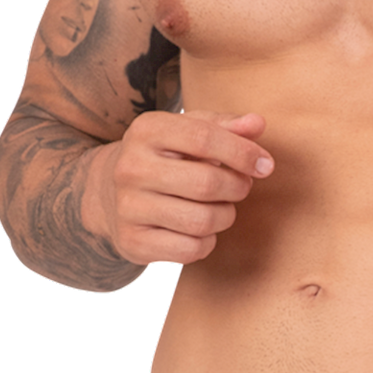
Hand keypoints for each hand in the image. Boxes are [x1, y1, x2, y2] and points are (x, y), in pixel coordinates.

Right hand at [85, 110, 272, 267]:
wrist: (107, 192)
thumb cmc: (164, 156)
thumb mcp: (188, 131)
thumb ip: (225, 126)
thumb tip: (257, 123)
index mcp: (147, 130)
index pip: (205, 137)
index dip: (243, 153)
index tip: (265, 165)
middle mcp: (131, 167)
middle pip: (207, 183)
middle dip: (237, 187)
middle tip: (241, 187)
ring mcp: (128, 207)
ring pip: (202, 221)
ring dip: (225, 216)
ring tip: (221, 208)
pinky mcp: (131, 242)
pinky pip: (190, 249)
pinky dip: (207, 242)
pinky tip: (201, 230)